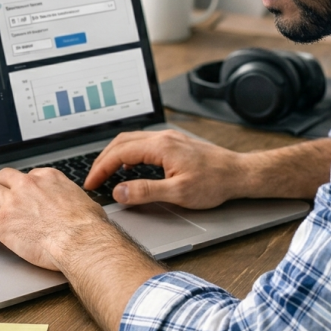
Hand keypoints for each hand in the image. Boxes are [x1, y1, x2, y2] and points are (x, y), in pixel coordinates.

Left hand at [0, 167, 114, 270]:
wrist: (81, 241)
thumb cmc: (88, 227)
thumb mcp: (85, 203)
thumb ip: (73, 201)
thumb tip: (78, 207)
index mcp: (49, 178)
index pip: (29, 175)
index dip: (23, 186)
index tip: (21, 194)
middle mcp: (28, 184)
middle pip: (4, 177)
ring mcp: (13, 202)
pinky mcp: (2, 222)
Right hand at [84, 129, 245, 208]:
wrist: (239, 173)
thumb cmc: (214, 182)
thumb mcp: (178, 192)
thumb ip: (146, 191)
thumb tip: (119, 191)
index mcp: (160, 146)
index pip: (119, 153)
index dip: (101, 168)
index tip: (91, 183)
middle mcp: (162, 137)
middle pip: (121, 142)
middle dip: (103, 159)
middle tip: (92, 178)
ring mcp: (169, 139)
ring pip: (131, 140)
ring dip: (114, 154)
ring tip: (105, 172)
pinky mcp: (174, 144)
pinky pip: (143, 143)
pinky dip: (128, 153)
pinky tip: (129, 166)